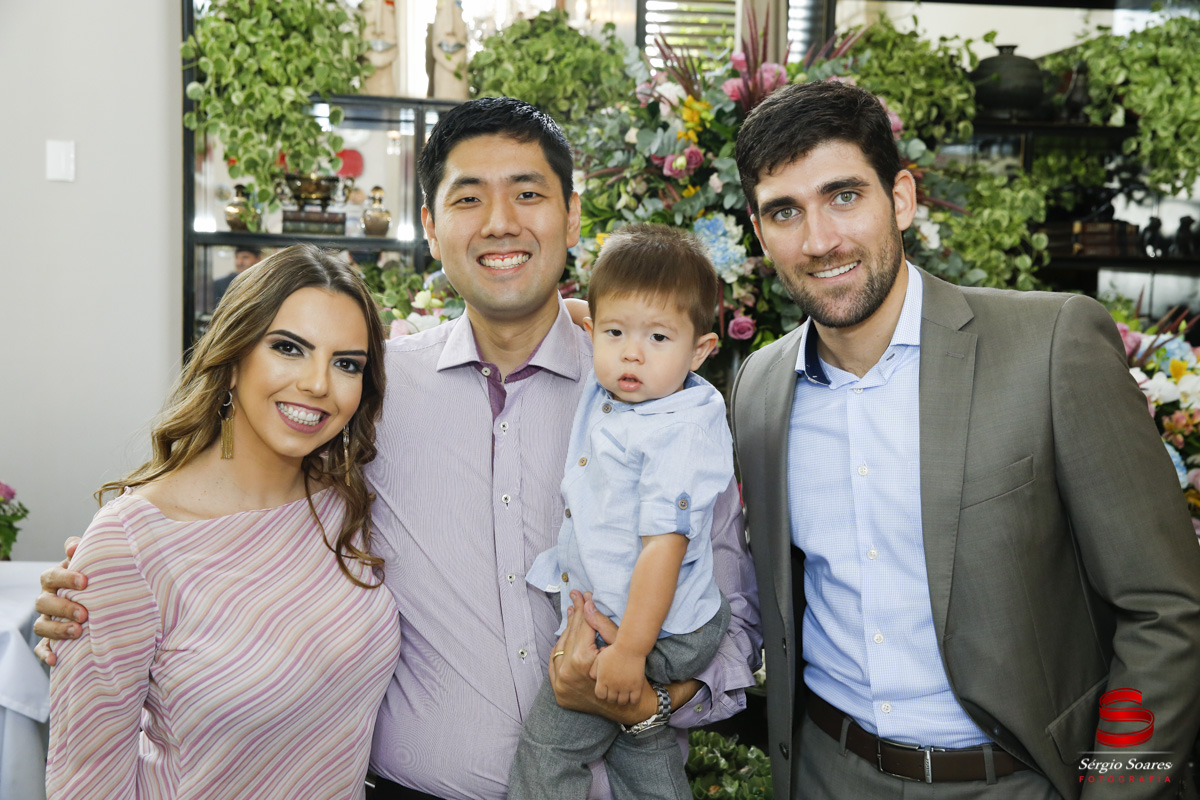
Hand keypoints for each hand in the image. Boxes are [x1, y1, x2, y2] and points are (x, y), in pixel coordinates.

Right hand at [32, 537, 86, 665]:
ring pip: (41, 625)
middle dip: (63, 608)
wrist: (96, 597)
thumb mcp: (89, 563)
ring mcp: (47, 619)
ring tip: (78, 632)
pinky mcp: (49, 639)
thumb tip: (74, 546)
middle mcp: (47, 599)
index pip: (51, 576)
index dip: (65, 578)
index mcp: (54, 580)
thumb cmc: (92, 577)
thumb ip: (82, 551)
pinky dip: (46, 653)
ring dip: (57, 629)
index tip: (85, 582)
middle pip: (43, 602)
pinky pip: (41, 647)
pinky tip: (56, 659)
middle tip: (84, 613)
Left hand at [547, 591, 654, 725]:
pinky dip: (560, 651)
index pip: (580, 626)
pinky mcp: (559, 693)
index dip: (581, 607)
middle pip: (569, 636)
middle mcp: (566, 673)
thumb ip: (600, 623)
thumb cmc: (627, 672)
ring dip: (566, 631)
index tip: (579, 593)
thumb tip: (586, 602)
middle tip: (575, 598)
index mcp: (581, 660)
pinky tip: (566, 638)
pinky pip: (555, 666)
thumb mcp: (617, 645)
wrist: (626, 706)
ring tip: (572, 614)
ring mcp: (561, 685)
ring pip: (559, 649)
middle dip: (573, 615)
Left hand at [591, 643, 645, 705]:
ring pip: (622, 702)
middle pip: (611, 699)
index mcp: (603, 680)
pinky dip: (633, 700)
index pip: (600, 695)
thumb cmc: (614, 651)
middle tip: (616, 691)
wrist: (629, 647)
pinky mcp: (636, 686)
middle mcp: (613, 686)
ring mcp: (625, 687)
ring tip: (624, 693)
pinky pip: (634, 700)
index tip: (606, 689)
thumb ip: (594, 670)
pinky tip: (632, 695)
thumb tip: (594, 679)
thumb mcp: (599, 659)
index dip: (603, 693)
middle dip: (612, 696)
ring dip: (622, 699)